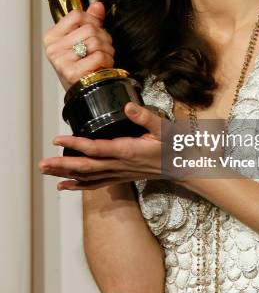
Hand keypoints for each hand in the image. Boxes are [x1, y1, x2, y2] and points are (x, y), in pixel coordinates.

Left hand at [39, 103, 162, 190]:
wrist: (182, 167)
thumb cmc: (173, 146)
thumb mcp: (163, 128)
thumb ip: (145, 117)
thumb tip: (128, 106)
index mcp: (127, 150)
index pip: (95, 148)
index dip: (75, 144)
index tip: (58, 139)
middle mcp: (120, 165)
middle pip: (85, 167)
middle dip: (62, 165)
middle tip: (41, 163)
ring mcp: (119, 173)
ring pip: (87, 177)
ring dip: (65, 174)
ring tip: (46, 171)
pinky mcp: (120, 177)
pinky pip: (96, 184)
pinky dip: (78, 186)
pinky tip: (64, 185)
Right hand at [43, 1, 114, 90]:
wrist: (81, 90)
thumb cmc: (80, 65)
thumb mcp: (80, 40)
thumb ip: (89, 21)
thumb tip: (98, 5)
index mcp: (52, 37)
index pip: (76, 15)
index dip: (93, 20)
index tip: (96, 29)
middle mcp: (53, 49)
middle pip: (89, 29)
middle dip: (103, 38)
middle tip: (103, 47)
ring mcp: (61, 61)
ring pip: (95, 42)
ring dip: (107, 50)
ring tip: (103, 57)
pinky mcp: (72, 73)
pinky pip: (98, 56)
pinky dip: (107, 60)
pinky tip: (102, 65)